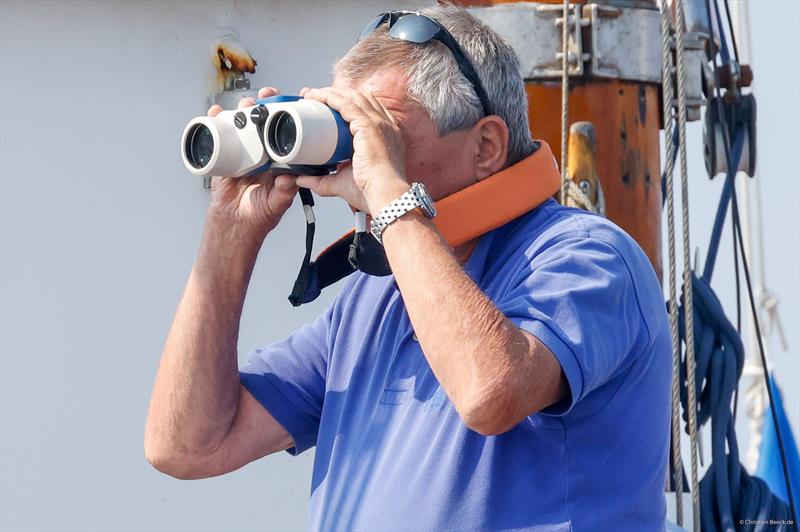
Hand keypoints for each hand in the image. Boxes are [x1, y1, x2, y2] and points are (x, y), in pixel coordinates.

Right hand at [206, 87, 297, 237]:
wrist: (235, 225)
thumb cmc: (260, 215)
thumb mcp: (278, 203)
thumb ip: (285, 191)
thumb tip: (291, 176)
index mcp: (279, 160)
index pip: (285, 132)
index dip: (287, 116)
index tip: (290, 102)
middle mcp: (262, 153)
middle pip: (263, 122)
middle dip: (263, 106)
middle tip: (264, 98)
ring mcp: (242, 153)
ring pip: (242, 125)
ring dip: (241, 111)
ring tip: (243, 105)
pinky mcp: (224, 157)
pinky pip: (219, 135)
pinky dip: (215, 121)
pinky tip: (215, 112)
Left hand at [296, 87, 409, 215]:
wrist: (385, 196)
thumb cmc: (373, 192)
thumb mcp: (343, 182)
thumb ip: (323, 181)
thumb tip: (303, 179)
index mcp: (386, 136)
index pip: (366, 111)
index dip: (346, 105)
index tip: (327, 107)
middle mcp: (386, 126)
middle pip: (359, 99)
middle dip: (335, 94)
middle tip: (313, 98)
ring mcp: (379, 123)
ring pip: (351, 97)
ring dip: (329, 92)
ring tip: (310, 95)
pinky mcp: (368, 125)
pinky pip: (346, 103)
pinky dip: (330, 97)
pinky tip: (316, 96)